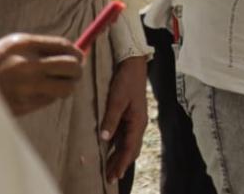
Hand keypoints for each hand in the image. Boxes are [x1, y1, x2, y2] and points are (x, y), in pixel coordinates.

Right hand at [0, 33, 82, 115]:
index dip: (77, 52)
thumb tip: (77, 51)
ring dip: (67, 86)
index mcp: (23, 44)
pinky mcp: (22, 106)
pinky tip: (37, 93)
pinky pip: (49, 101)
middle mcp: (25, 65)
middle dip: (78, 69)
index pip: (65, 47)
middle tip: (76, 71)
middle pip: (71, 67)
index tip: (80, 56)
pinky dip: (49, 97)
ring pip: (65, 88)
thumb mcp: (13, 45)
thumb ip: (43, 46)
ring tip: (59, 83)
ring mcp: (24, 87)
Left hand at [100, 56, 147, 181]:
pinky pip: (124, 136)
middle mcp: (138, 124)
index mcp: (137, 121)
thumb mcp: (117, 99)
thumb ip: (111, 119)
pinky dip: (118, 147)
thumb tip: (105, 139)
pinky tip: (111, 151)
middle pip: (131, 149)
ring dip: (120, 157)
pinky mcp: (129, 116)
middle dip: (121, 164)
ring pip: (128, 144)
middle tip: (111, 179)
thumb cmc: (126, 81)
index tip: (114, 176)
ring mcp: (134, 120)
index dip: (121, 163)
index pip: (130, 148)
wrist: (133, 65)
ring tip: (110, 169)